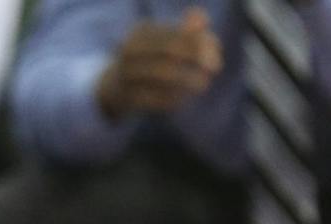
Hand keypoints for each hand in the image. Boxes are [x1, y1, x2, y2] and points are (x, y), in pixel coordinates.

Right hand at [96, 7, 222, 119]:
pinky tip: (185, 98)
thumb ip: (186, 30)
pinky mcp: (127, 97)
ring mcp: (125, 74)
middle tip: (216, 68)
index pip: (177, 33)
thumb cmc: (148, 60)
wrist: (113, 88)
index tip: (217, 53)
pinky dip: (174, 97)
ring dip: (189, 79)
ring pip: (163, 74)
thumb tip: (201, 17)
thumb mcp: (163, 41)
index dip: (200, 42)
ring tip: (204, 84)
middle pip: (170, 50)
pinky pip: (156, 97)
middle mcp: (129, 50)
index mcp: (140, 32)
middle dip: (197, 58)